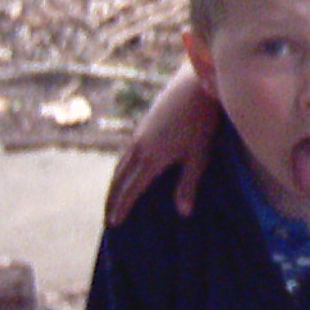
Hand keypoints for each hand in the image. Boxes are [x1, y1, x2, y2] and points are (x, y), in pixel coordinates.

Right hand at [105, 64, 220, 223]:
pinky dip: (121, 168)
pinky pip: (126, 153)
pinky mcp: (142, 125)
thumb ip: (188, 184)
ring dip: (114, 183)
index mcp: (151, 158)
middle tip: (107, 217)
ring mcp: (138, 135)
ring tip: (113, 198)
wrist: (194, 86)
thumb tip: (182, 213)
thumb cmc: (202, 123)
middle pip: (118, 178)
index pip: (131, 189)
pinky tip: (128, 171)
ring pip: (119, 164)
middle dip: (112, 199)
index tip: (114, 223)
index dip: (122, 207)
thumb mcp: (199, 157)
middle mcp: (138, 147)